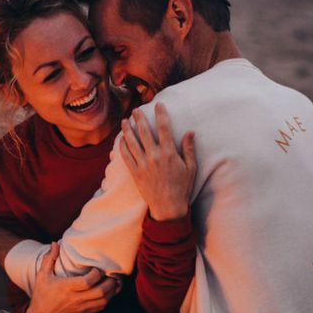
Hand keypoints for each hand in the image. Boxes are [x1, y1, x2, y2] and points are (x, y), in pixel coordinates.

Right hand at [25, 243, 120, 312]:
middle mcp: (76, 298)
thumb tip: (55, 244)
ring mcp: (81, 307)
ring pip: (103, 300)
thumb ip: (49, 259)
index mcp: (67, 288)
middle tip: (111, 273)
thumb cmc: (42, 295)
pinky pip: (100, 307)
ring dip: (111, 291)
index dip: (96, 274)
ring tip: (112, 281)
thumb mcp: (42, 276)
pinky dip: (107, 299)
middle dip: (109, 282)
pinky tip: (107, 291)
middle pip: (100, 292)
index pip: (88, 282)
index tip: (96, 268)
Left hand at [119, 102, 195, 220]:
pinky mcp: (135, 173)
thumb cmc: (182, 187)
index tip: (158, 104)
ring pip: (132, 142)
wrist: (169, 207)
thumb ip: (189, 149)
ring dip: (127, 130)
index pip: (163, 128)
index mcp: (169, 153)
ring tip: (124, 121)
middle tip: (136, 110)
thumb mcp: (191, 168)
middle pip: (144, 132)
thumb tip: (190, 131)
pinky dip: (123, 146)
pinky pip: (126, 157)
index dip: (160, 114)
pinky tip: (121, 139)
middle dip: (139, 118)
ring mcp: (143, 165)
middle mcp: (154, 157)